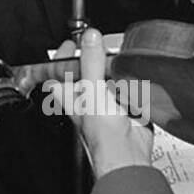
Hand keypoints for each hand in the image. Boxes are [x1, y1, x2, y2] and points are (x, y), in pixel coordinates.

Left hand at [42, 28, 152, 178]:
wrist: (128, 154)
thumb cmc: (102, 133)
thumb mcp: (93, 90)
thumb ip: (91, 62)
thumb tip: (90, 38)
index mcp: (71, 96)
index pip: (58, 74)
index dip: (61, 59)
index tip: (71, 43)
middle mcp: (87, 100)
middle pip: (85, 74)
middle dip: (93, 61)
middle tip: (100, 46)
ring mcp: (107, 105)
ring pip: (108, 81)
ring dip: (114, 73)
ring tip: (119, 61)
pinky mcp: (127, 109)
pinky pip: (129, 91)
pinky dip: (132, 85)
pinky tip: (135, 80)